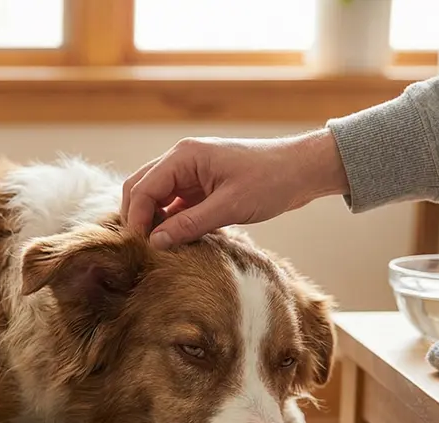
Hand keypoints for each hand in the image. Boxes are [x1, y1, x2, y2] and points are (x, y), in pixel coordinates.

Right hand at [121, 129, 349, 249]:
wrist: (302, 170)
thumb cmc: (271, 181)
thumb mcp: (230, 207)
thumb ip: (189, 224)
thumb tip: (155, 242)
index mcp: (184, 156)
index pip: (143, 188)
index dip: (136, 218)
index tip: (140, 247)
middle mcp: (182, 160)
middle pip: (141, 188)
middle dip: (138, 218)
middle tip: (143, 249)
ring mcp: (191, 172)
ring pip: (156, 197)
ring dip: (153, 220)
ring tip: (160, 247)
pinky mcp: (201, 185)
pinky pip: (175, 203)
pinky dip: (171, 221)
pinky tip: (177, 240)